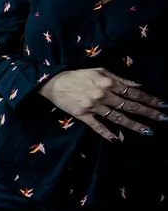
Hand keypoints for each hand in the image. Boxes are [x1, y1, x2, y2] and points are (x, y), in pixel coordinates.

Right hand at [38, 68, 166, 140]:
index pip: (134, 92)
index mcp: (109, 83)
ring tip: (148, 131)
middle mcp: (103, 95)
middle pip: (130, 106)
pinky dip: (107, 133)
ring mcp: (94, 107)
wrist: (53, 83)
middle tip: (163, 118)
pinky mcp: (83, 116)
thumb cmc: (77, 75)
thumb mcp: (100, 71)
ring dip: (134, 125)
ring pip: (118, 118)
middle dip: (148, 112)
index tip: (162, 105)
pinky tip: (118, 139)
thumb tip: (137, 85)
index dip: (149, 99)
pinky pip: (97, 126)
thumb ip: (119, 79)